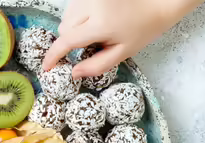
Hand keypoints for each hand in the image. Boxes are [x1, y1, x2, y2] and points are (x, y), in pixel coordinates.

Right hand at [43, 0, 203, 77]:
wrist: (158, 2)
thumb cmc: (143, 29)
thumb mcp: (122, 53)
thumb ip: (96, 66)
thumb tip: (74, 73)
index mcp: (100, 25)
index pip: (66, 41)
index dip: (53, 56)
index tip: (46, 68)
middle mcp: (91, 6)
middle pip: (64, 29)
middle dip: (70, 41)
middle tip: (88, 45)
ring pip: (66, 17)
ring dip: (73, 28)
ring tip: (94, 30)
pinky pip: (74, 7)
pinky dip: (78, 17)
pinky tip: (95, 19)